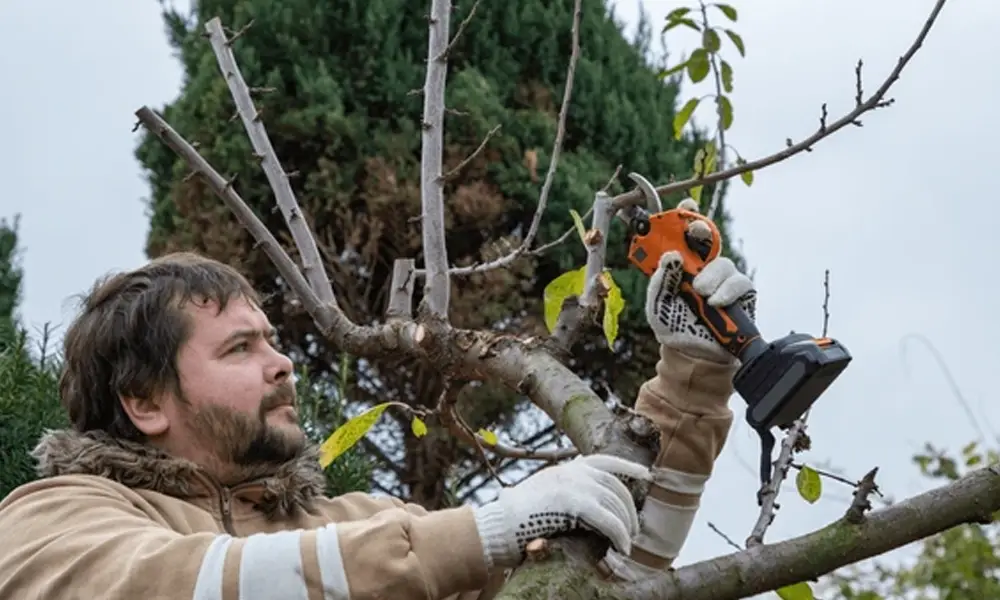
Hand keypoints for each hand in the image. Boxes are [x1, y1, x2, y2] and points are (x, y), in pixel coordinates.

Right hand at [472, 454, 650, 568]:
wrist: (497, 527)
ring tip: (627, 544)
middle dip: (628, 508)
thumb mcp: (542, 496)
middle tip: (633, 530)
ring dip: (625, 526)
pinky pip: (608, 520)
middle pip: (614, 486)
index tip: (646, 473)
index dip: (627, 467)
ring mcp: (573, 486)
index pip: (603, 461)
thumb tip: (587, 507)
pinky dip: (619, 535)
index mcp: (564, 470)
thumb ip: (564, 493)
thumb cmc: (515, 520)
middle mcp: (571, 472)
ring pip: (614, 504)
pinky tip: (622, 548)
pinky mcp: (574, 505)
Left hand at [645, 199, 756, 363]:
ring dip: (710, 276)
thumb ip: (660, 280)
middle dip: (702, 231)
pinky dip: (726, 291)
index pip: (684, 234)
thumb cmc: (673, 326)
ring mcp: (724, 279)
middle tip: (695, 234)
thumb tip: (672, 256)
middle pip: (709, 238)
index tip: (685, 205)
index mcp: (681, 265)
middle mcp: (704, 266)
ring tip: (700, 293)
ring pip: (723, 263)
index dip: (686, 216)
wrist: (694, 356)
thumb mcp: (657, 304)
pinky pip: (740, 282)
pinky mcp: (742, 293)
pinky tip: (715, 303)